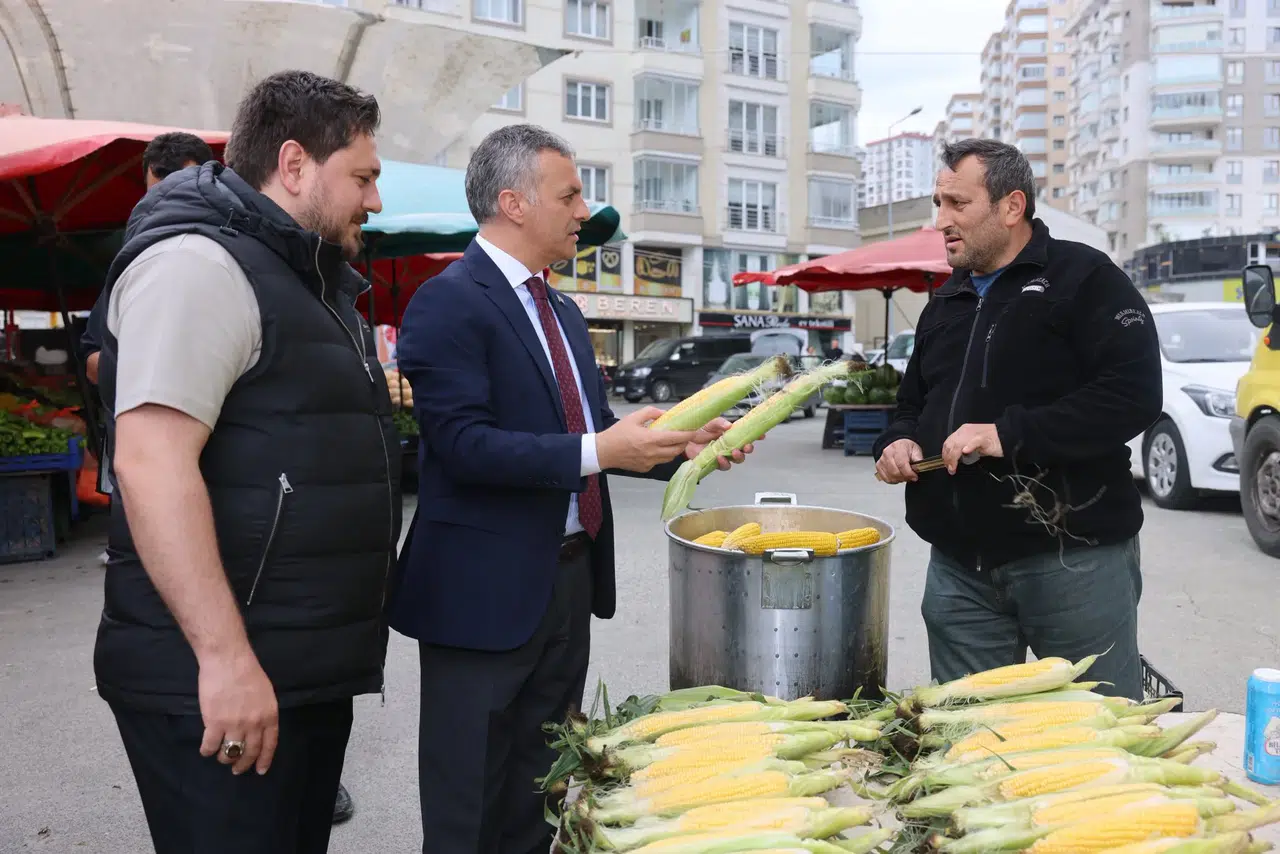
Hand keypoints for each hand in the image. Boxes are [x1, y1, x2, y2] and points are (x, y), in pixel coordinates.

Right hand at [197, 646, 278, 775]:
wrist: (228, 661)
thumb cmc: (248, 672)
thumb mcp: (266, 694)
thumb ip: (264, 713)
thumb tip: (259, 730)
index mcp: (270, 715)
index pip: (270, 744)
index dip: (264, 759)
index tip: (260, 770)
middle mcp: (254, 724)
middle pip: (250, 752)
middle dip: (243, 764)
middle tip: (237, 770)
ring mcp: (234, 725)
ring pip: (230, 753)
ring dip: (225, 759)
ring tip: (221, 758)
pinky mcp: (214, 723)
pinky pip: (210, 746)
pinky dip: (207, 751)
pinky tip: (206, 749)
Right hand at [597, 407, 697, 472]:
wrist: (604, 451)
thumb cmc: (618, 433)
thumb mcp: (633, 417)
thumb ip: (651, 413)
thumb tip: (665, 413)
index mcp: (651, 439)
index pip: (676, 438)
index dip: (688, 435)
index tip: (695, 431)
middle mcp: (653, 453)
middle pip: (677, 450)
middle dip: (684, 443)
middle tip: (685, 435)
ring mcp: (650, 463)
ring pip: (670, 458)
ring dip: (675, 450)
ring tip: (673, 442)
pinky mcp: (646, 469)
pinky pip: (659, 462)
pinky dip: (663, 456)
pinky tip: (658, 449)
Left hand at [684, 417, 760, 470]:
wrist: (684, 440)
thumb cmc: (698, 430)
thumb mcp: (709, 422)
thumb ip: (719, 423)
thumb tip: (729, 426)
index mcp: (731, 434)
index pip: (746, 435)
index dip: (756, 436)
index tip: (762, 436)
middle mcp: (730, 445)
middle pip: (745, 449)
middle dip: (749, 448)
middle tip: (747, 446)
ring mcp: (724, 454)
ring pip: (737, 459)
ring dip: (739, 456)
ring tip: (734, 452)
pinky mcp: (716, 462)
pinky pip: (724, 466)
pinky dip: (724, 462)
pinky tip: (720, 457)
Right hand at [875, 438, 922, 483]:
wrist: (897, 444)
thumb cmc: (906, 447)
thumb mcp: (916, 450)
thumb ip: (918, 460)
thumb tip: (917, 470)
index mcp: (898, 448)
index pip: (901, 464)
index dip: (909, 473)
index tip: (914, 477)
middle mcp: (887, 453)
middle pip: (895, 472)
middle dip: (905, 477)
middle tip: (911, 477)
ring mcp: (882, 460)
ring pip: (891, 477)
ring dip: (900, 480)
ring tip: (905, 476)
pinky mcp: (878, 466)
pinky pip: (886, 479)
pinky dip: (893, 480)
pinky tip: (898, 476)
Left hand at [942, 423, 1002, 473]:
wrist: (1006, 436)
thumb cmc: (990, 442)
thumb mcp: (973, 444)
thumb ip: (964, 448)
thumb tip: (954, 458)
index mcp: (963, 430)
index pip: (948, 442)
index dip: (945, 454)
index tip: (946, 464)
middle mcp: (966, 430)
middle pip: (951, 444)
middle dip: (948, 458)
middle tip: (950, 469)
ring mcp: (975, 433)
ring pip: (959, 444)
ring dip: (954, 457)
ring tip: (953, 467)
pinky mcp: (984, 438)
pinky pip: (975, 441)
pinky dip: (969, 446)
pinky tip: (965, 451)